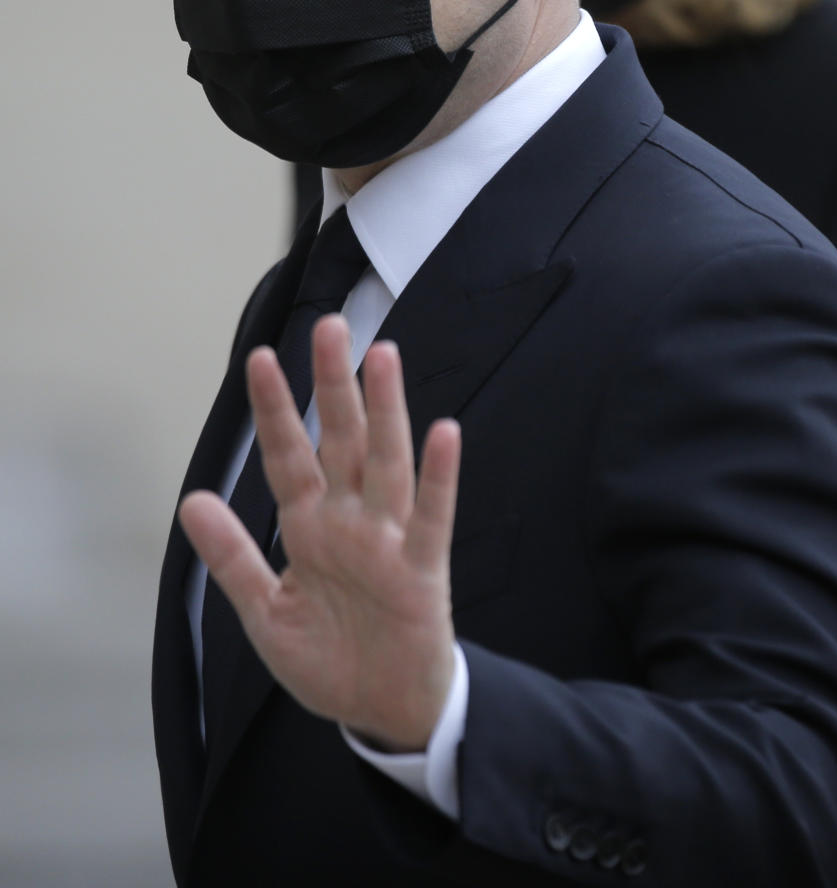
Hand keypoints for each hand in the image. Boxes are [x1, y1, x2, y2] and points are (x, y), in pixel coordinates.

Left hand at [179, 315, 460, 750]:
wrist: (381, 711)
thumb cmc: (329, 659)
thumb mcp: (266, 613)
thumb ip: (232, 557)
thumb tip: (190, 499)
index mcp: (310, 528)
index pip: (288, 457)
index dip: (275, 411)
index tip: (259, 359)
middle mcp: (351, 521)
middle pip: (340, 440)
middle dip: (333, 385)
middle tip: (329, 325)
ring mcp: (389, 541)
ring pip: (386, 463)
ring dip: (385, 411)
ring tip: (382, 356)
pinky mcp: (423, 571)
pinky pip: (432, 517)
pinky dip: (440, 478)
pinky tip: (444, 433)